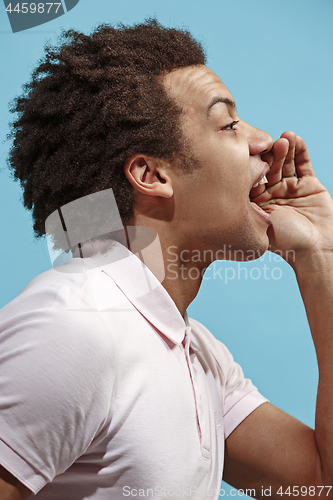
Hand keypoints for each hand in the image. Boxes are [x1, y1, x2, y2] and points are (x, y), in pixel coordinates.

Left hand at [251, 131, 332, 266]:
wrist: (316, 249)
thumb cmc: (285, 242)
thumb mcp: (259, 222)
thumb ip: (246, 205)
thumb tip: (226, 186)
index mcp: (256, 203)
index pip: (251, 178)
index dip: (252, 165)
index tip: (249, 152)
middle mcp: (271, 193)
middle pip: (269, 167)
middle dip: (270, 155)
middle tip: (270, 144)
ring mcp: (290, 187)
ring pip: (285, 163)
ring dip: (285, 149)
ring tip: (286, 138)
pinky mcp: (309, 184)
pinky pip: (303, 164)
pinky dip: (300, 151)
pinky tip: (296, 140)